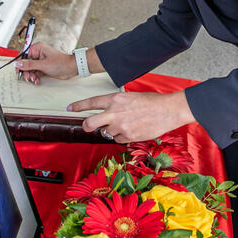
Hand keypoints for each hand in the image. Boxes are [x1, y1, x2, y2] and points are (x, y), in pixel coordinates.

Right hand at [14, 41, 74, 84]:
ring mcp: (40, 61)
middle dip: (26, 71)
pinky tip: (37, 80)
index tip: (18, 70)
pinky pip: (35, 73)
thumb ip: (29, 65)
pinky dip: (35, 77)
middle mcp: (38, 54)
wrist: (71, 69)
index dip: (20, 63)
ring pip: (30, 69)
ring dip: (31, 75)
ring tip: (34, 79)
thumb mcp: (43, 65)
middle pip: (26, 63)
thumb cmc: (61, 63)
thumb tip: (18, 64)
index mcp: (38, 48)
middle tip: (28, 77)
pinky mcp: (43, 68)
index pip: (23, 54)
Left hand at [68, 91, 194, 143]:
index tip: (70, 108)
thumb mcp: (130, 97)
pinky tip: (133, 130)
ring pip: (107, 133)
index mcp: (115, 99)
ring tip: (127, 125)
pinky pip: (118, 140)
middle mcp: (114, 112)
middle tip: (87, 127)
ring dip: (112, 131)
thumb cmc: (152, 102)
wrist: (168, 110)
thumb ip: (117, 105)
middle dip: (86, 126)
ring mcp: (120, 126)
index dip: (78, 106)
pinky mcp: (128, 136)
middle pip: (90, 123)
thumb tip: (108, 115)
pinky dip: (122, 137)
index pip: (91, 102)